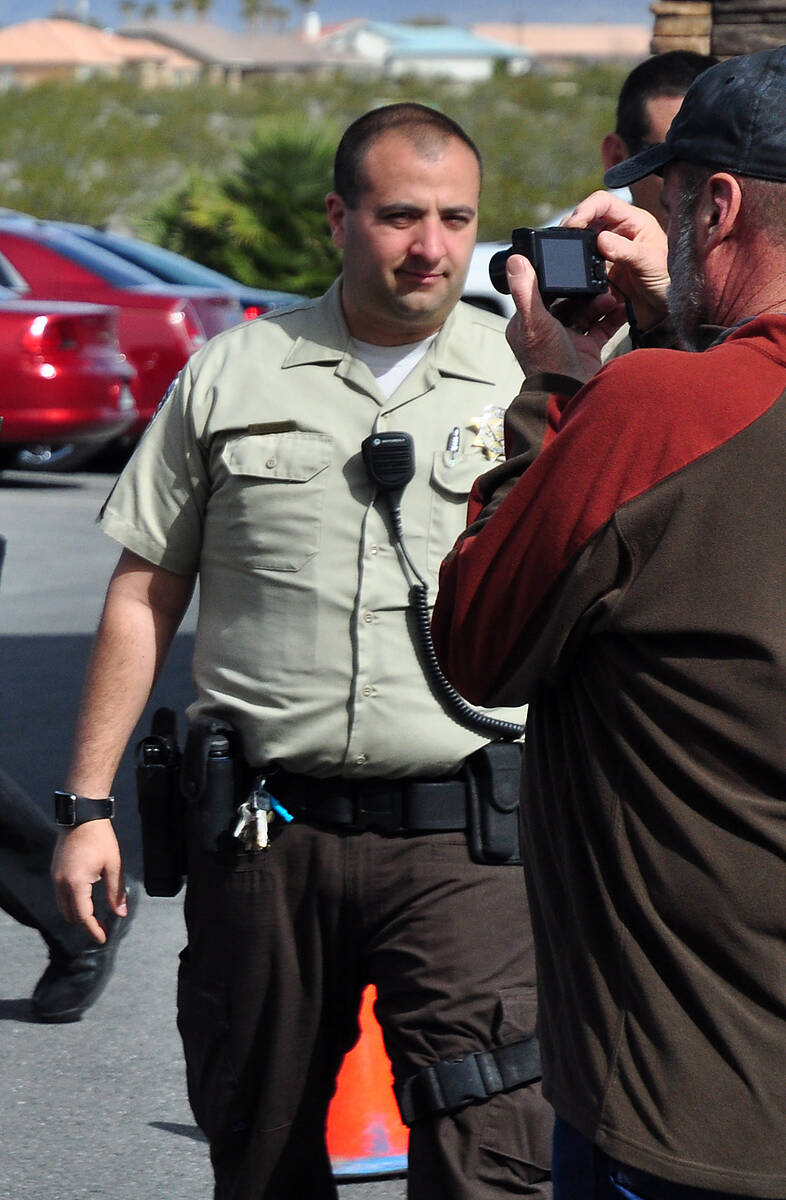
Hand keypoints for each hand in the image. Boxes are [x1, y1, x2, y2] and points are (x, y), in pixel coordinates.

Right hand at [52, 819, 126, 944]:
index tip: (103, 938)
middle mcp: (61, 883)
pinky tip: (85, 901)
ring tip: (95, 917)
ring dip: (77, 914)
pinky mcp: (55, 872)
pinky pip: (60, 896)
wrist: (83, 817)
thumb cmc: (101, 839)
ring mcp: (56, 878)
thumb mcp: (114, 865)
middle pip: (70, 915)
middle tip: (101, 928)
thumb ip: (116, 892)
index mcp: (76, 883)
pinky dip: (71, 903)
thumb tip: (121, 914)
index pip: (83, 916)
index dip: (93, 930)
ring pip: (63, 907)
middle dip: (85, 924)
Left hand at [505, 254, 626, 382]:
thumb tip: (515, 261)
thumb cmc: (547, 362)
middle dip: (585, 290)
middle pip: (568, 300)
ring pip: (585, 312)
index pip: (542, 292)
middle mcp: (547, 331)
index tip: (573, 264)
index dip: (558, 278)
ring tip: (611, 298)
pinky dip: (612, 317)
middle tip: (599, 281)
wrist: (570, 394)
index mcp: (528, 323)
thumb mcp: (534, 321)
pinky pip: (601, 327)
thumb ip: (526, 291)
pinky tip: (622, 307)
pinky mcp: (586, 349)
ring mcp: (568, 340)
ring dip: (599, 302)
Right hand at [562, 191, 670, 330]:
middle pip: (587, 219)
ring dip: (572, 248)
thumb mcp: (650, 263)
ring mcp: (608, 253)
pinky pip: (582, 266)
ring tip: (567, 257)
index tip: (574, 225)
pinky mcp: (600, 272)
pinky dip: (575, 268)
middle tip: (564, 241)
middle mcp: (618, 234)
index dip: (585, 209)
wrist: (667, 312)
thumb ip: (626, 251)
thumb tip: (600, 240)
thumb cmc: (668, 282)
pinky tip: (575, 274)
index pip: (603, 203)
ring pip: (581, 242)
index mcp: (633, 222)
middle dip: (573, 227)